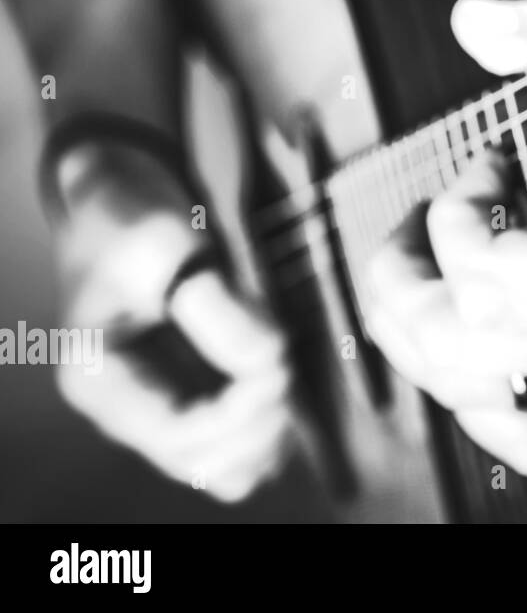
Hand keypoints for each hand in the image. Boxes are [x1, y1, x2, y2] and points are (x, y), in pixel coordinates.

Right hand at [52, 144, 293, 501]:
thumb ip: (211, 297)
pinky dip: (271, 428)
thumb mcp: (161, 238)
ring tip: (280, 365)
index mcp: (101, 379)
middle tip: (281, 355)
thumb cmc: (132, 215)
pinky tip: (281, 381)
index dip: (241, 408)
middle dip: (260, 414)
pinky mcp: (197, 402)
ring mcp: (164, 412)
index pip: (181, 432)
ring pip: (229, 468)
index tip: (277, 360)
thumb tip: (261, 352)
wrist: (129, 201)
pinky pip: (241, 452)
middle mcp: (129, 411)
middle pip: (210, 460)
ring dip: (269, 426)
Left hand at [362, 0, 526, 474]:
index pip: (497, 289)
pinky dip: (472, 390)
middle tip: (412, 221)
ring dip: (420, 334)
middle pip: (462, 355)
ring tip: (420, 274)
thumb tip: (469, 18)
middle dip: (404, 282)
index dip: (460, 221)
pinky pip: (526, 433)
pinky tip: (468, 336)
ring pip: (478, 398)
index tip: (488, 160)